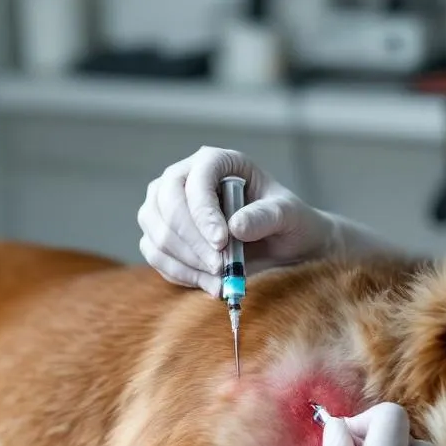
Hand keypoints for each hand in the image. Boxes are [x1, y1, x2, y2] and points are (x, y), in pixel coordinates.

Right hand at [136, 146, 337, 297]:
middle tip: (221, 267)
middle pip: (167, 205)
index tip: (222, 242)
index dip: (203, 212)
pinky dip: (182, 275)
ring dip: (188, 263)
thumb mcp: (289, 216)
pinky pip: (156, 256)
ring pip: (158, 234)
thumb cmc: (287, 222)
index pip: (196, 180)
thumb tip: (235, 226)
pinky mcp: (160, 235)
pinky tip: (211, 283)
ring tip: (222, 280)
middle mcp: (183, 177)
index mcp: (216, 162)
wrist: (281, 245)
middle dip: (193, 242)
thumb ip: (267, 217)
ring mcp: (165, 206)